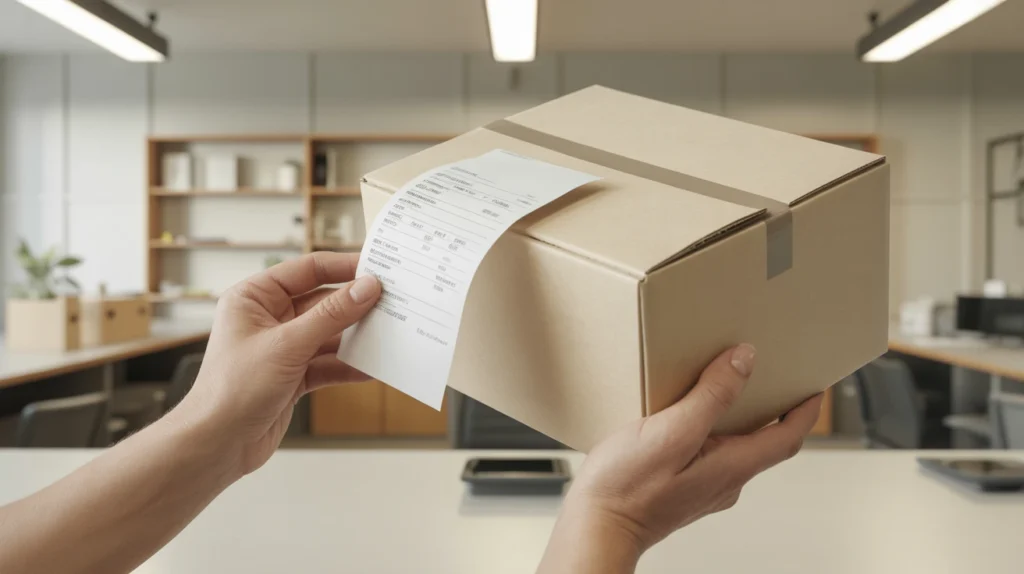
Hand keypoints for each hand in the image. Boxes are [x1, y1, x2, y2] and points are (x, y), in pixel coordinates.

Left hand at [174, 252, 380, 476]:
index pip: (307, 270)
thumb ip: (331, 315)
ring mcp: (283, 348)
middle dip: (355, 304)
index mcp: (254, 297)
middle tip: (391, 301)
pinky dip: (349, 366)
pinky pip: (329, 363)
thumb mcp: (287, 345)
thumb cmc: (233, 390)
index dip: (343, 267)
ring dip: (356, 337)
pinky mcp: (294, 375)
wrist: (217, 445)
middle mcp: (268, 318)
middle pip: (323, 301)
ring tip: (388, 334)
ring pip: (329, 333)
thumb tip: (366, 288)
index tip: (376, 268)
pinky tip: (372, 368)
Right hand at [538, 345, 823, 572]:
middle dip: (774, 409)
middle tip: (774, 377)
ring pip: (735, 447)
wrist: (595, 527)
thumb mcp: (673, 430)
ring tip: (727, 387)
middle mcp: (724, 482)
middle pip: (764, 442)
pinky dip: (710, 430)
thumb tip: (744, 360)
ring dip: (739, 418)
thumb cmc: (628, 487)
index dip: (805, 410)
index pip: (787, 437)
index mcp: (732, 467)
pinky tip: (685, 416)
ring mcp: (703, 488)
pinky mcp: (681, 488)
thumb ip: (712, 395)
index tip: (815, 386)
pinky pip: (709, 453)